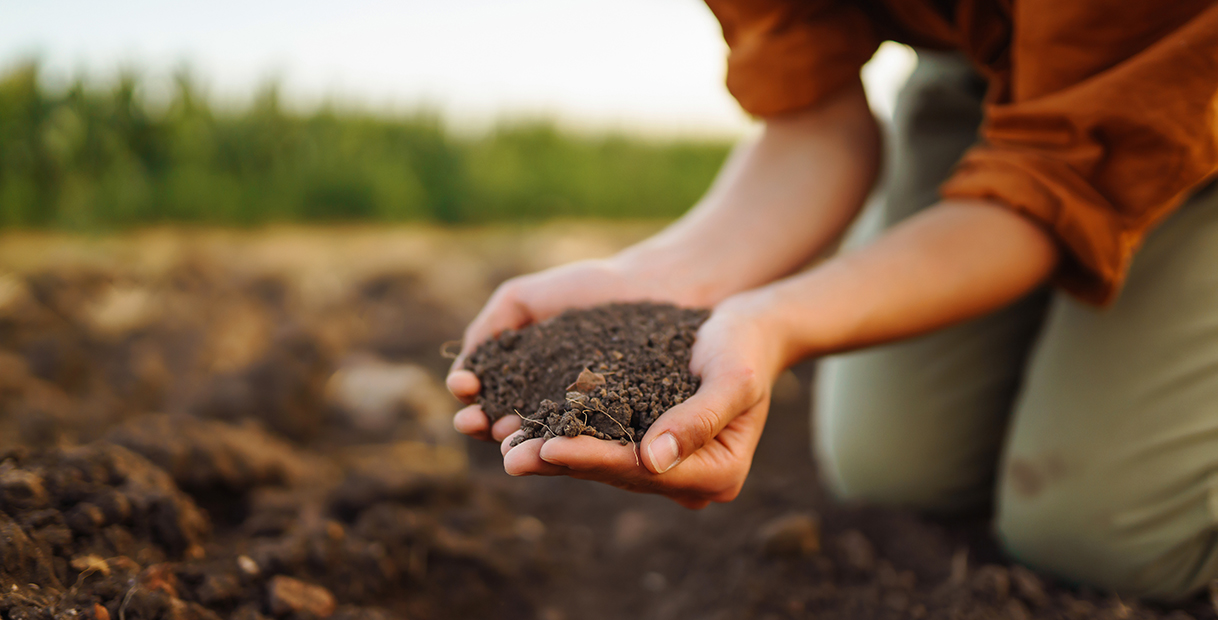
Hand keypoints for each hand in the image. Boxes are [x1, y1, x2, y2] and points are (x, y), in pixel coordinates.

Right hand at [446, 257, 691, 441]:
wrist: (652, 285)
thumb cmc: (589, 288)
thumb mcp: (523, 298)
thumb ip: (490, 326)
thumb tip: (462, 372)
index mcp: (524, 378)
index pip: (487, 396)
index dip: (471, 397)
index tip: (463, 388)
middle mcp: (549, 404)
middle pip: (506, 424)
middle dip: (484, 425)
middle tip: (473, 421)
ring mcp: (582, 419)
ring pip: (542, 438)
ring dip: (518, 441)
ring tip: (503, 438)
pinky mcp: (617, 427)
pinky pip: (588, 438)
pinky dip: (565, 443)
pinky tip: (549, 440)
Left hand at [498, 292, 786, 508]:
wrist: (748, 331)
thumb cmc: (745, 347)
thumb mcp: (732, 377)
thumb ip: (698, 418)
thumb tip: (653, 460)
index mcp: (718, 474)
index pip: (642, 470)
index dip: (593, 458)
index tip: (548, 447)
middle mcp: (691, 480)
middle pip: (616, 474)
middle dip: (561, 463)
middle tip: (509, 456)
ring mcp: (668, 467)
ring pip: (602, 465)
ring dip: (553, 456)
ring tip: (506, 446)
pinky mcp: (647, 446)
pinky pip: (601, 446)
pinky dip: (565, 437)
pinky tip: (526, 429)